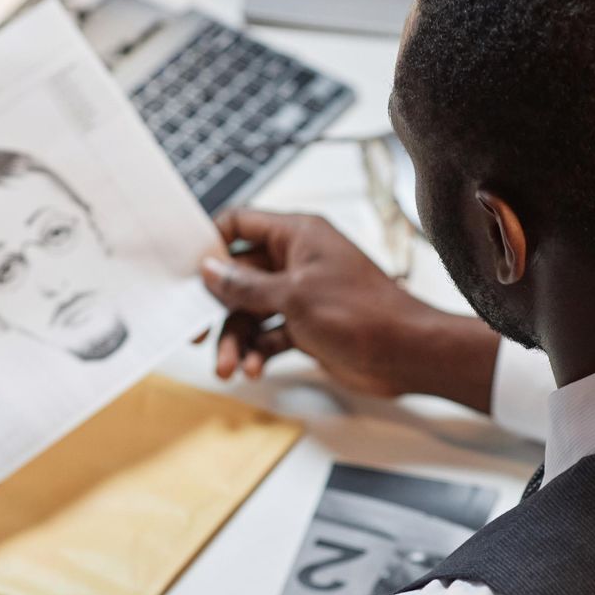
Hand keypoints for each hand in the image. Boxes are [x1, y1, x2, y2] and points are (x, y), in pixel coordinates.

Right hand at [200, 209, 500, 412]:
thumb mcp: (294, 295)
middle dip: (219, 308)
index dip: (212, 245)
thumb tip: (211, 271)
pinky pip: (269, 334)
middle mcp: (297, 260)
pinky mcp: (307, 326)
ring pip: (251, 312)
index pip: (241, 225)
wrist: (406, 354)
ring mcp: (302, 294)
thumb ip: (247, 285)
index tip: (188, 272)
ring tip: (228, 367)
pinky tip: (254, 368)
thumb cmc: (363, 313)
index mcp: (297, 235)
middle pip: (240, 277)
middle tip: (197, 333)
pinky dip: (258, 351)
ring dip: (237, 339)